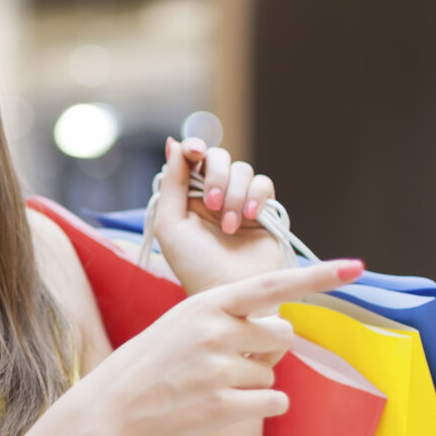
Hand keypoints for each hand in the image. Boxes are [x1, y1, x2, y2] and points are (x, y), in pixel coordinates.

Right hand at [81, 259, 362, 435]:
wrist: (112, 407)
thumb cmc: (154, 362)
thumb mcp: (184, 322)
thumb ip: (230, 318)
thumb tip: (282, 329)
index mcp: (207, 304)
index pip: (272, 285)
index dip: (318, 276)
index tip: (356, 267)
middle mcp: (216, 332)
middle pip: (282, 333)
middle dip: (268, 347)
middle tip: (230, 360)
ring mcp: (219, 370)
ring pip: (274, 370)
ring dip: (253, 380)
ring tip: (210, 385)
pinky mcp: (223, 407)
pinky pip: (274, 401)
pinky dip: (262, 405)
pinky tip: (226, 406)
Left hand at [151, 137, 286, 292]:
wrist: (229, 291)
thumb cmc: (194, 265)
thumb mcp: (171, 224)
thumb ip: (172, 183)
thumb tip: (174, 143)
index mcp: (187, 197)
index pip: (192, 158)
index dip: (194, 148)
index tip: (196, 152)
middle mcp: (214, 195)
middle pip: (219, 158)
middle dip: (215, 175)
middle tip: (211, 204)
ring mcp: (240, 202)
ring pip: (243, 170)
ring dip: (235, 195)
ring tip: (230, 226)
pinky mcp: (265, 210)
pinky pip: (264, 184)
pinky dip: (256, 196)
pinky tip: (249, 219)